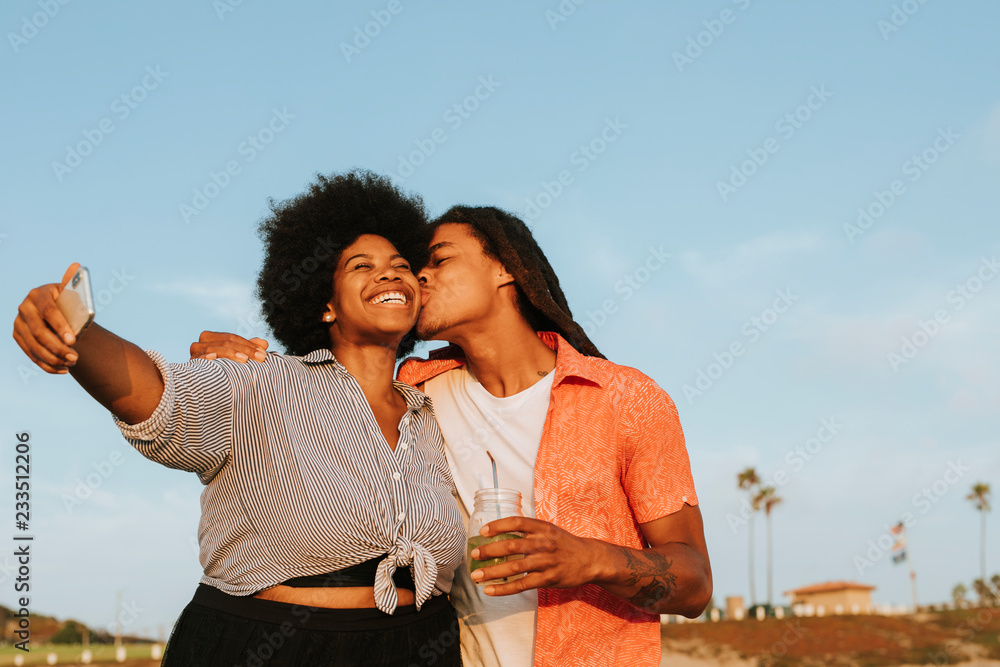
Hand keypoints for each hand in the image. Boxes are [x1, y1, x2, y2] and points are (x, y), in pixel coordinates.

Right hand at [12, 263, 82, 373]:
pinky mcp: (18, 336)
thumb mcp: (73, 294)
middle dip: (57, 347)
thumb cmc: (69, 302)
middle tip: (75, 357)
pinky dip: (47, 365)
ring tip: (72, 364)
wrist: (59, 312)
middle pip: (38, 332)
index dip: (60, 326)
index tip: (73, 340)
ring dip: (53, 358)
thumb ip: (74, 284)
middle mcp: (24, 308)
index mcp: (39, 294)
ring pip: (33, 346)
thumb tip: (77, 267)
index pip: (48, 311)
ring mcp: (18, 323)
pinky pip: (30, 354)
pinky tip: (63, 370)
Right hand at [189, 331, 268, 362]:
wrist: (202, 388)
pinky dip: (205, 357)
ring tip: (245, 360)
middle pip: (225, 342)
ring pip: (215, 349)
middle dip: (246, 349)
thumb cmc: (221, 370)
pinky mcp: (191, 365)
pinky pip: (199, 359)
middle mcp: (200, 344)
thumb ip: (248, 349)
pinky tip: (213, 357)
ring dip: (231, 354)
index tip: (263, 353)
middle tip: (261, 358)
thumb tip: (264, 343)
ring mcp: (194, 354)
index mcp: (210, 338)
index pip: (231, 338)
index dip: (249, 344)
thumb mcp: (236, 357)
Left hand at [469, 517, 606, 595]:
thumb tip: (500, 530)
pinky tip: (490, 590)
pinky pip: (522, 585)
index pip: (516, 522)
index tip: (483, 531)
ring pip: (514, 567)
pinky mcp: (548, 579)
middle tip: (474, 554)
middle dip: (489, 550)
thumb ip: (529, 530)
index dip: (498, 525)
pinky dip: (504, 588)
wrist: (590, 559)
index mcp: (542, 527)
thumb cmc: (564, 543)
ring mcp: (546, 562)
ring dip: (492, 572)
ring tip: (476, 575)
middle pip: (511, 545)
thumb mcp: (549, 529)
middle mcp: (543, 543)